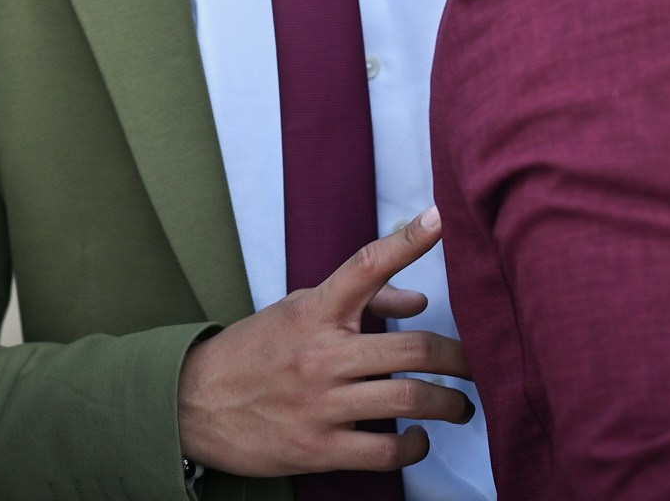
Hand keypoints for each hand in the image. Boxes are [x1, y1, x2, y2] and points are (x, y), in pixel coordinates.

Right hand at [177, 207, 474, 477]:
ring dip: (449, 404)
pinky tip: (417, 439)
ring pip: (408, 400)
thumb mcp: (298, 312)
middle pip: (413, 349)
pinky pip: (384, 451)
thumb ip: (361, 303)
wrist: (192, 403)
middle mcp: (321, 354)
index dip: (407, 240)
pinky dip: (413, 446)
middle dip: (460, 360)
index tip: (440, 219)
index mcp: (315, 312)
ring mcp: (320, 404)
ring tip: (461, 406)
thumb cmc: (252, 353)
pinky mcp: (318, 448)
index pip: (366, 266)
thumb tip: (419, 299)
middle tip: (477, 366)